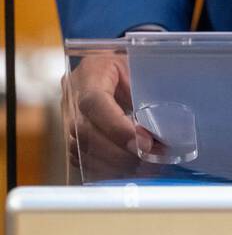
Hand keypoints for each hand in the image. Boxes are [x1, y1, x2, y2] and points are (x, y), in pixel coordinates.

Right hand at [62, 51, 154, 178]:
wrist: (112, 66)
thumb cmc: (130, 65)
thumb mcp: (140, 69)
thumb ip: (146, 95)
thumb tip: (161, 131)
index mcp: (90, 72)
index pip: (94, 103)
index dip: (117, 128)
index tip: (144, 143)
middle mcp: (72, 96)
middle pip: (85, 133)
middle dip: (120, 153)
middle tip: (150, 159)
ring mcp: (67, 117)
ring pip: (81, 150)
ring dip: (114, 164)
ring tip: (144, 167)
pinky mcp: (70, 134)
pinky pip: (82, 158)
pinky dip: (106, 168)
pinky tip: (128, 170)